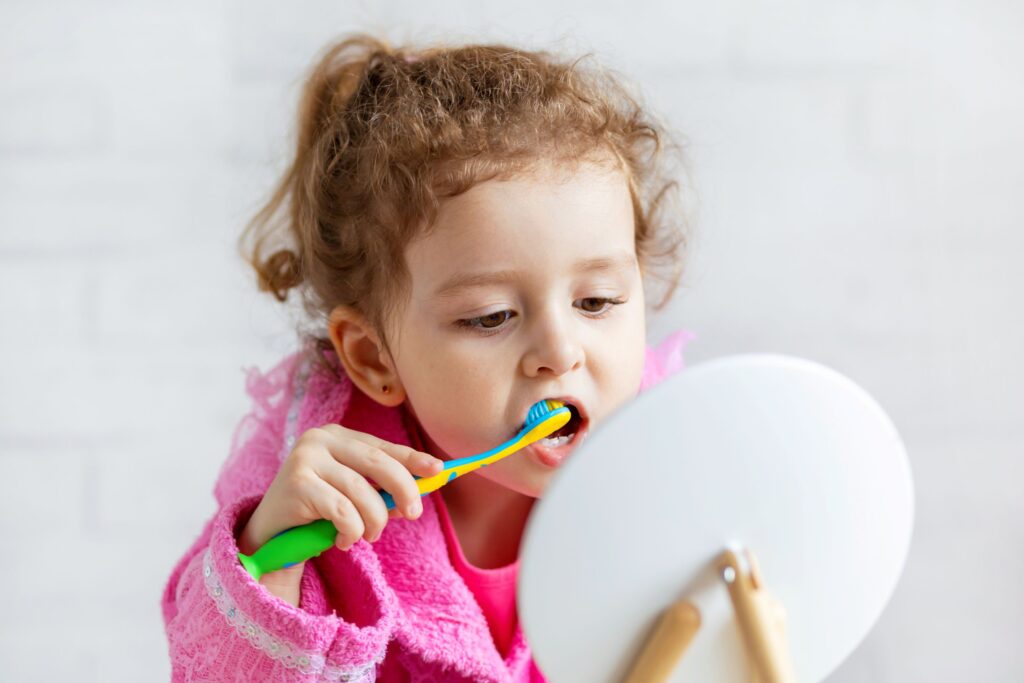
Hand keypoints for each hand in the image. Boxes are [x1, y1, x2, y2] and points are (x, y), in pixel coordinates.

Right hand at [237, 424, 443, 604]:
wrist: (270, 535)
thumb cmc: (317, 513)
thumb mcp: (353, 496)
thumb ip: (381, 490)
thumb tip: (419, 493)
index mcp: (338, 436)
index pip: (383, 447)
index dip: (413, 459)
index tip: (438, 471)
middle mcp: (319, 439)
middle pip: (378, 463)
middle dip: (404, 490)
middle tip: (413, 513)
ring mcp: (305, 458)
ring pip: (362, 493)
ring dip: (373, 522)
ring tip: (368, 536)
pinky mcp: (296, 483)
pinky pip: (342, 512)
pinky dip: (351, 531)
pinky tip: (343, 540)